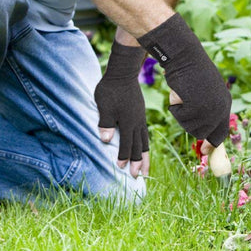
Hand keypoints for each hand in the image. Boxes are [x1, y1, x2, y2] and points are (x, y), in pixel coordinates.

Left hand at [94, 41, 149, 176]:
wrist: (123, 73)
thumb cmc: (111, 89)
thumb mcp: (104, 106)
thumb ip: (105, 122)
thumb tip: (105, 140)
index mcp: (128, 122)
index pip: (126, 144)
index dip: (123, 157)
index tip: (121, 168)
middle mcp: (137, 123)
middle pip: (139, 146)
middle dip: (138, 163)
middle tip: (139, 177)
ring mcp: (140, 118)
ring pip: (144, 141)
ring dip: (144, 156)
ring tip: (146, 169)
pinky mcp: (140, 114)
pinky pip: (144, 133)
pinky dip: (144, 144)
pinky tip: (142, 147)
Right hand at [139, 13, 230, 145]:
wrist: (184, 55)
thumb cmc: (190, 71)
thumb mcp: (204, 92)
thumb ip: (206, 109)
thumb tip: (203, 134)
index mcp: (225, 103)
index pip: (221, 131)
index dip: (212, 143)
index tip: (204, 151)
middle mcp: (221, 108)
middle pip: (203, 132)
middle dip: (189, 124)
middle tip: (181, 109)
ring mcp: (210, 108)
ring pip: (191, 127)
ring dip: (181, 114)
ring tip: (182, 95)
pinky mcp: (198, 107)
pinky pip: (180, 117)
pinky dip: (175, 107)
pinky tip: (178, 92)